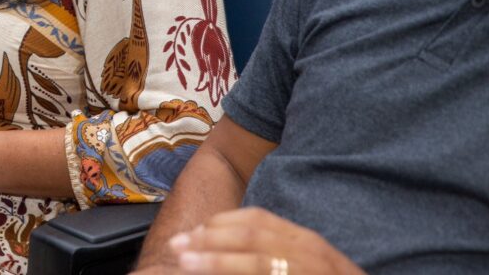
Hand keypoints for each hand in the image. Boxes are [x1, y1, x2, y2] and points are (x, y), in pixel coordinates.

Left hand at [166, 208, 363, 273]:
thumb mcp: (303, 266)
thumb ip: (272, 256)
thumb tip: (225, 251)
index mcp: (306, 240)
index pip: (257, 219)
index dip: (218, 223)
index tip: (190, 233)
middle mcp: (311, 250)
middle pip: (252, 234)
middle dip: (209, 238)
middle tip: (176, 246)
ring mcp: (312, 268)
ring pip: (258, 260)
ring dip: (217, 260)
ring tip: (185, 263)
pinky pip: (267, 274)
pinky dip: (236, 273)